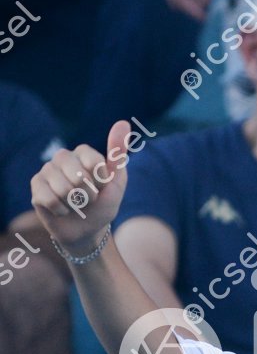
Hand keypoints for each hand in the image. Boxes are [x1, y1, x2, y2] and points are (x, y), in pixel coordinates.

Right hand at [31, 120, 130, 255]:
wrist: (88, 230)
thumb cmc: (103, 205)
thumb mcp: (116, 182)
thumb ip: (118, 154)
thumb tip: (124, 123)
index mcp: (83, 153)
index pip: (92, 161)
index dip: (100, 180)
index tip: (102, 186)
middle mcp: (62, 157)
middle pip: (77, 175)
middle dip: (88, 194)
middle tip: (88, 198)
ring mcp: (47, 171)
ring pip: (63, 188)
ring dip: (75, 204)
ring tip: (76, 204)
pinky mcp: (36, 187)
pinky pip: (49, 199)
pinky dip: (61, 210)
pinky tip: (62, 209)